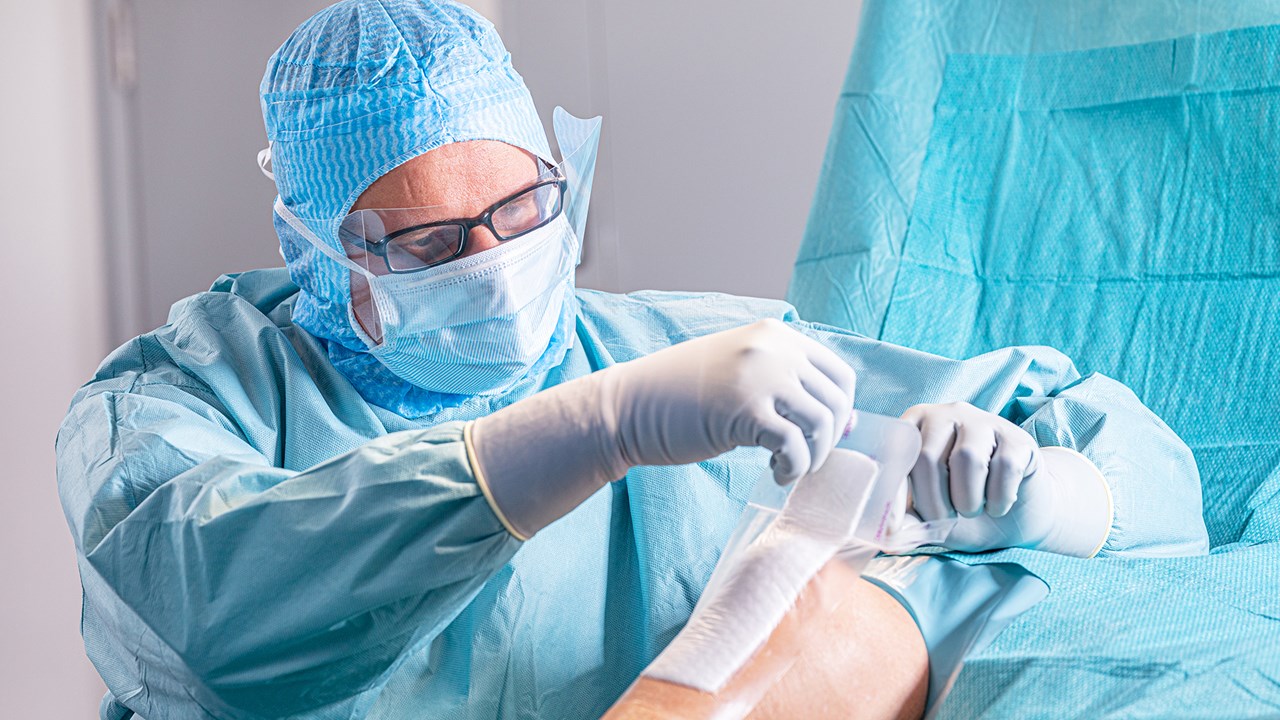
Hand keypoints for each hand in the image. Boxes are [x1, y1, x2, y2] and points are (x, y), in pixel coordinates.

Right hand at [469, 319, 856, 537]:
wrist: (629, 407)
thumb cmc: (683, 397)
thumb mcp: (742, 376)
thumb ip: (789, 387)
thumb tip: (849, 422)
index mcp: (775, 334)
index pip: (839, 373)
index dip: (840, 411)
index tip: (820, 436)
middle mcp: (774, 348)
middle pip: (835, 401)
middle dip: (827, 439)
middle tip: (802, 460)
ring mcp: (761, 376)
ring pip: (822, 425)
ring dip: (812, 457)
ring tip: (787, 468)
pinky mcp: (746, 411)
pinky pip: (795, 447)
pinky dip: (793, 469)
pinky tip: (776, 474)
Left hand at [900, 402, 1040, 520]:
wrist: (1017, 515)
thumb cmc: (963, 507)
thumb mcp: (930, 516)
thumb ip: (908, 520)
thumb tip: (887, 538)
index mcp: (914, 427)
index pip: (895, 453)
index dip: (891, 492)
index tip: (891, 527)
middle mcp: (945, 415)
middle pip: (928, 458)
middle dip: (933, 502)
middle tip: (945, 519)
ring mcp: (983, 422)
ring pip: (966, 459)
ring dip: (967, 500)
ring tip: (971, 510)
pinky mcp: (1018, 438)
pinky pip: (1004, 466)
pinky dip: (999, 498)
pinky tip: (998, 506)